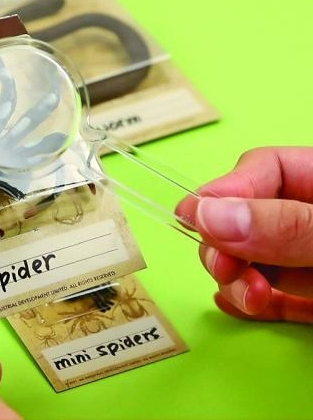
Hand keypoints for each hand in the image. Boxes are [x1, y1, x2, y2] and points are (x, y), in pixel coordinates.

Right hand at [176, 147, 312, 321]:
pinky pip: (279, 297)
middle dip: (226, 245)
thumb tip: (207, 215)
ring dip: (238, 281)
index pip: (265, 168)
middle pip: (249, 218)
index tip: (193, 217)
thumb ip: (283, 226)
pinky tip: (242, 308)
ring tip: (250, 299)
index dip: (226, 191)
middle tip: (224, 269)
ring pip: (258, 260)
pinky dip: (257, 305)